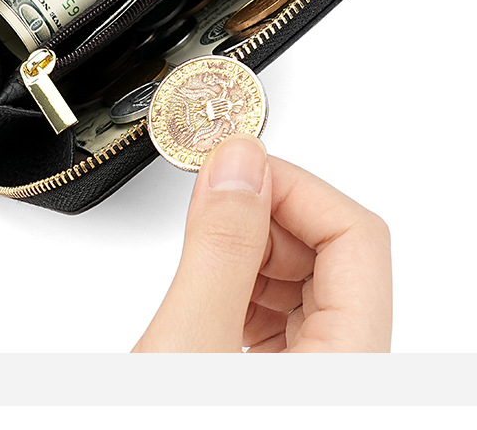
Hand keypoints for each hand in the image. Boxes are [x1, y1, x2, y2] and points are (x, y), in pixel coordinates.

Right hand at [133, 135, 391, 351]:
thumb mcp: (188, 343)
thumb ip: (220, 249)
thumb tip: (240, 164)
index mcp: (349, 361)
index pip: (357, 235)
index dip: (294, 187)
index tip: (236, 167)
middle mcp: (346, 369)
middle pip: (334, 253)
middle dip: (266, 216)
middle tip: (211, 200)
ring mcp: (318, 375)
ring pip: (306, 280)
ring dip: (251, 249)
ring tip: (201, 245)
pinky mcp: (285, 381)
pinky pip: (283, 311)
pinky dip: (242, 284)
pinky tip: (206, 285)